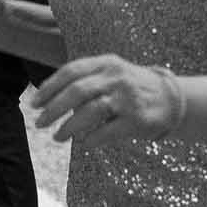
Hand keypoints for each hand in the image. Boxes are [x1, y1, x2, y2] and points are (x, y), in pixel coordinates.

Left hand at [32, 54, 183, 143]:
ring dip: (69, 126)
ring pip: (90, 111)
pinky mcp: (137, 119)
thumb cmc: (132, 87)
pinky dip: (91, 139)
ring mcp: (128, 98)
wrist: (172, 99)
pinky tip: (84, 143)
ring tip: (58, 137)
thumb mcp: (111, 73)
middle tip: (39, 123)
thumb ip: (84, 80)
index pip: (71, 71)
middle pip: (77, 91)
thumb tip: (48, 98)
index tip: (34, 103)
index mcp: (106, 63)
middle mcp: (116, 77)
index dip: (50, 88)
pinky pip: (107, 131)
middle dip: (53, 109)